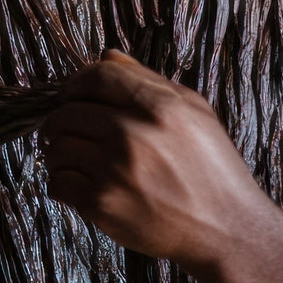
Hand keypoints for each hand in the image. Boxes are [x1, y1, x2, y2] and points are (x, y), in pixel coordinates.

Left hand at [41, 50, 266, 270]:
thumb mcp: (195, 111)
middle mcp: (133, 133)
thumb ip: (150, 80)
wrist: (225, 227)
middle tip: (71, 131)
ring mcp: (114, 170)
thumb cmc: (213, 167)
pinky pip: (57, 183)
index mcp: (160, 106)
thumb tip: (107, 56)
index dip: (78, 83)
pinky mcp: (102, 203)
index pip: (97, 76)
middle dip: (63, 120)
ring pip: (57, 148)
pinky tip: (81, 184)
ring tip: (78, 159)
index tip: (74, 94)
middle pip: (68, 112)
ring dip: (60, 152)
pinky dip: (62, 182)